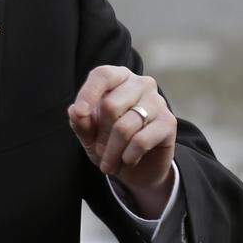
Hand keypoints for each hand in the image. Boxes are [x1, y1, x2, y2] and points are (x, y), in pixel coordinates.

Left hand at [68, 65, 175, 216]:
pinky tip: (127, 160)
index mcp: (118, 78)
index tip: (79, 113)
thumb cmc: (109, 142)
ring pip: (124, 128)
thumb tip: (74, 111)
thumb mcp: (89, 134)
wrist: (140, 166)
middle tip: (99, 152)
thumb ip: (81, 122)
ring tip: (109, 164)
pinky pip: (141, 141)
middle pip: (111, 106)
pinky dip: (128, 156)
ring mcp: (157, 101)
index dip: (88, 93)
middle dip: (101, 136)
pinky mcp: (168, 122)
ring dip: (112, 153)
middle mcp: (140, 84)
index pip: (102, 75)